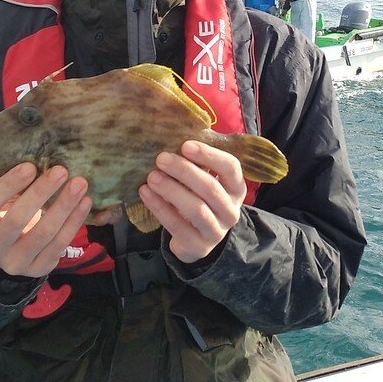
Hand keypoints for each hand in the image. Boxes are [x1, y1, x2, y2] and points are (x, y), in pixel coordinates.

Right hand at [0, 162, 92, 276]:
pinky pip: (59, 245)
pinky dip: (74, 221)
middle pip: (17, 220)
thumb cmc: (6, 216)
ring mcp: (14, 263)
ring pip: (43, 233)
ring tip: (79, 184)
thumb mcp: (2, 202)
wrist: (10, 251)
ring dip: (64, 206)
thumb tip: (43, 162)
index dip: (9, 184)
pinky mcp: (38, 269)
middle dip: (41, 193)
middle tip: (61, 171)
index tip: (30, 166)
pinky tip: (85, 203)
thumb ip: (15, 187)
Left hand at [138, 140, 244, 264]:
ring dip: (172, 190)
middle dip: (184, 171)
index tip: (185, 145)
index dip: (209, 155)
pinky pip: (178, 226)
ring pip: (196, 209)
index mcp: (236, 188)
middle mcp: (231, 210)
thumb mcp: (203, 181)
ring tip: (151, 177)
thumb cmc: (198, 200)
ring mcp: (217, 231)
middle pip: (211, 188)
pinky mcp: (199, 246)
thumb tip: (174, 135)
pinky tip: (145, 193)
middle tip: (161, 158)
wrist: (195, 239)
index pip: (231, 168)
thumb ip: (196, 163)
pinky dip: (160, 208)